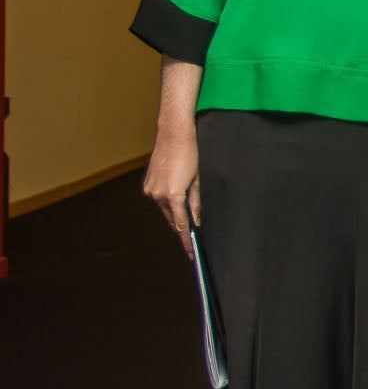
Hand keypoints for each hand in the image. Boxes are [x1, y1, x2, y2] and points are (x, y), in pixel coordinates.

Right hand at [142, 125, 201, 259]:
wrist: (173, 134)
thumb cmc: (190, 155)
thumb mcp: (197, 181)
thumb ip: (196, 204)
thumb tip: (196, 221)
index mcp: (172, 196)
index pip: (181, 225)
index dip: (186, 241)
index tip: (192, 253)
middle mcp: (157, 195)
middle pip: (172, 220)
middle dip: (182, 231)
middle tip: (193, 243)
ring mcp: (150, 190)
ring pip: (166, 211)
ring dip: (176, 217)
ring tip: (188, 224)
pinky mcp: (148, 184)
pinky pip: (160, 201)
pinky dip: (169, 206)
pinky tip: (178, 207)